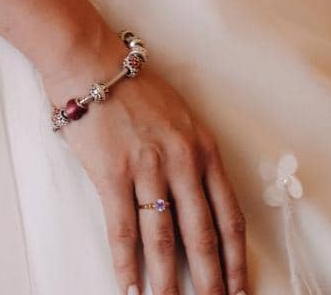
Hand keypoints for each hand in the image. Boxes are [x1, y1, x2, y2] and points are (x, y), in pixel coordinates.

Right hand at [42, 30, 248, 294]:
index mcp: (203, 148)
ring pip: (163, 241)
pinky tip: (129, 289)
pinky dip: (127, 266)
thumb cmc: (132, 85)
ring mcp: (148, 169)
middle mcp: (181, 161)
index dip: (236, 259)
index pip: (229, 216)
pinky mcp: (113, 173)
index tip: (240, 288)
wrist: (91, 59)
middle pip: (203, 236)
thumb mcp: (179, 115)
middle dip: (211, 282)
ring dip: (168, 284)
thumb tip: (197, 201)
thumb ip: (191, 155)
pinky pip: (123, 230)